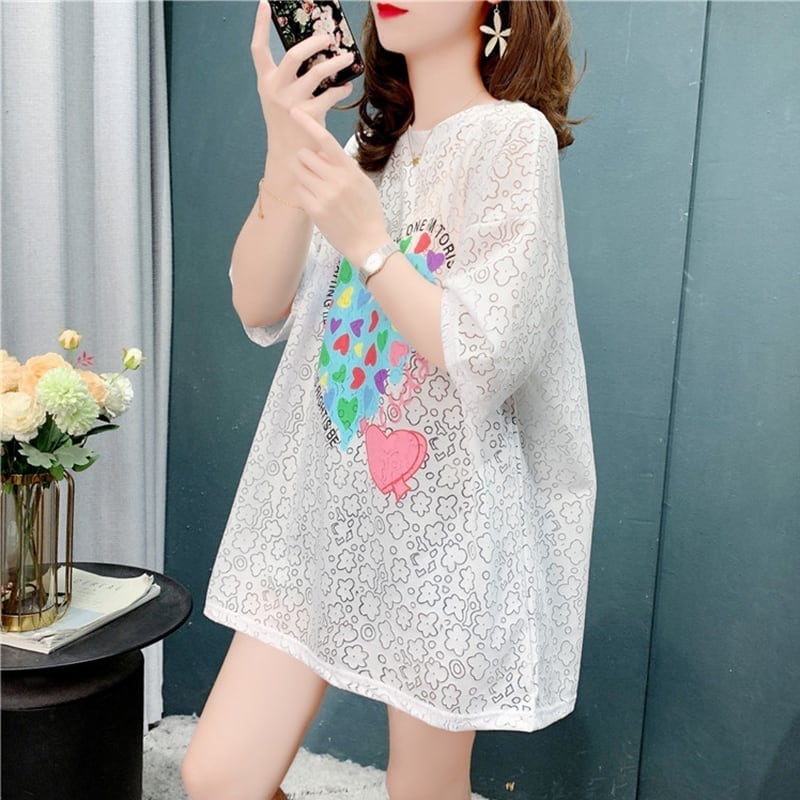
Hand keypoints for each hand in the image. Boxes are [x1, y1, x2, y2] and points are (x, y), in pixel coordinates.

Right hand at [251, 1, 353, 156]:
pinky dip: (341, 89)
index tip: (264, 4)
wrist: (289, 156)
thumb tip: (316, 53)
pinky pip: (331, 95)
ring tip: (347, 58)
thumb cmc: (287, 123)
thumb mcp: (280, 98)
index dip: (260, 25)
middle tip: (328, 37)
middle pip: (294, 55)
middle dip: (314, 42)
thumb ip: (290, 78)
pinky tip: (346, 88)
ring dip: (336, 63)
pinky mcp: (309, 115)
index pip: (258, 49)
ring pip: (318, 73)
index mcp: (266, 82)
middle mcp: (276, 90)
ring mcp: (292, 103)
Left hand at [290, 107, 390, 266]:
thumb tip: (324, 152)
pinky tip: (315, 201)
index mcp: (349, 170)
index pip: (325, 140)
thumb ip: (344, 166)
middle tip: (314, 170)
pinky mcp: (315, 210)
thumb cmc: (368, 212)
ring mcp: (324, 195)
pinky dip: (304, 193)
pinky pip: (299, 191)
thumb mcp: (363, 184)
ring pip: (299, 172)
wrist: (368, 242)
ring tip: (315, 186)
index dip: (308, 123)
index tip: (295, 111)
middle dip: (306, 159)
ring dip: (303, 175)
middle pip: (304, 155)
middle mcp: (336, 180)